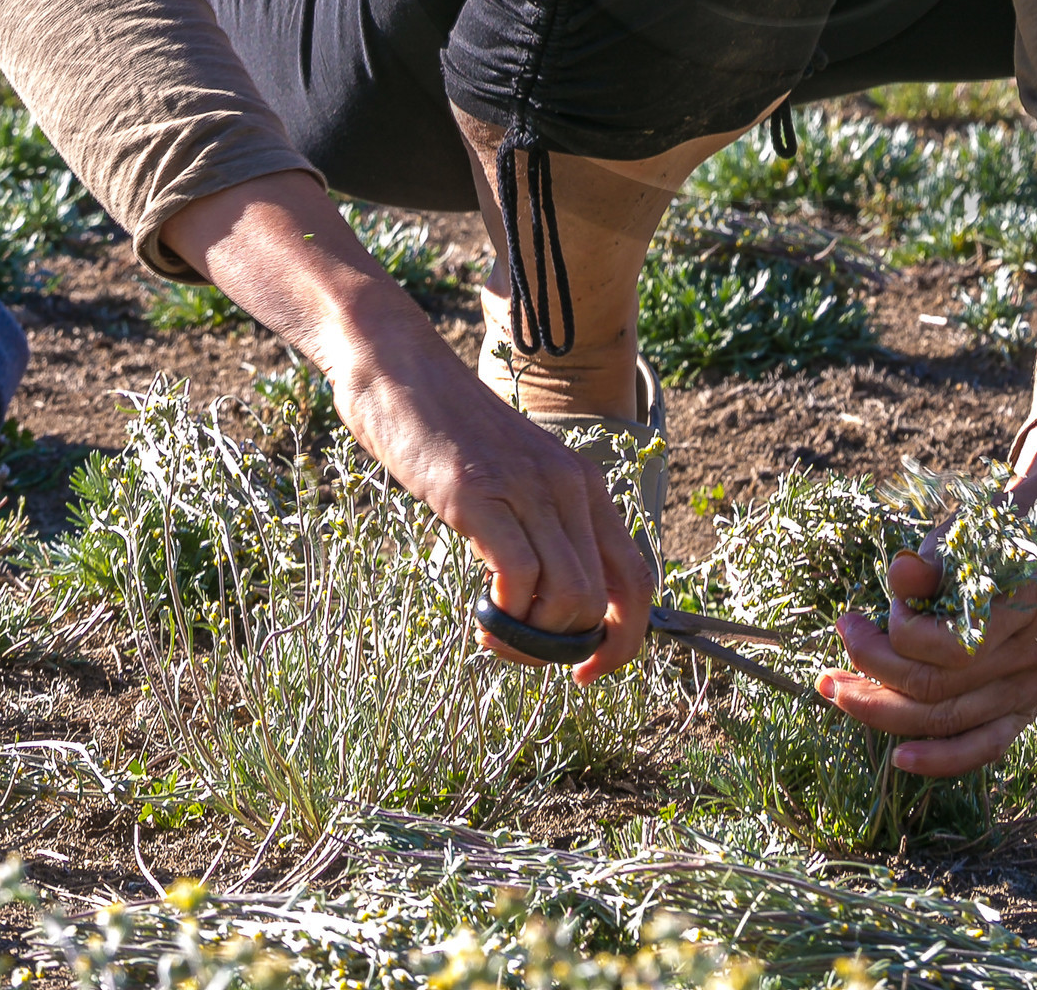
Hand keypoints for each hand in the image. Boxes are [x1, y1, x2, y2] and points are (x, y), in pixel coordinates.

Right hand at [159, 170, 654, 683]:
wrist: (398, 366)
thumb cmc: (450, 430)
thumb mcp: (515, 477)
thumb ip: (543, 525)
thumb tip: (558, 603)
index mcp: (585, 485)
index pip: (638, 579)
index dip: (625, 640)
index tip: (586, 670)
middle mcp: (569, 484)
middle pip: (604, 601)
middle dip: (566, 648)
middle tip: (519, 648)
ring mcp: (526, 486)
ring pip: (569, 598)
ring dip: (533, 639)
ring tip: (495, 632)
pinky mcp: (477, 492)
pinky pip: (519, 576)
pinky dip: (505, 616)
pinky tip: (480, 613)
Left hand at [815, 400, 1036, 774]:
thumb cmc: (987, 541)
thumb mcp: (956, 540)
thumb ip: (929, 566)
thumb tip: (900, 573)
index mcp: (1028, 602)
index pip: (948, 645)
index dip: (899, 630)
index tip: (881, 605)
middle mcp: (1035, 654)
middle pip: (939, 687)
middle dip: (873, 675)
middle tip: (828, 666)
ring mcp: (1032, 689)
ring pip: (949, 719)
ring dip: (884, 711)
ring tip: (837, 693)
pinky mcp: (1024, 711)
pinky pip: (984, 747)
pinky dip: (941, 759)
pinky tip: (899, 758)